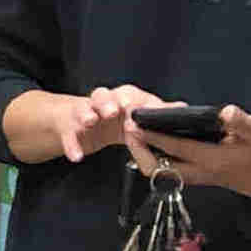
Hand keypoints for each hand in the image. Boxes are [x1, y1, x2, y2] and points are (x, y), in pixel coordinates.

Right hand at [11, 83, 166, 167]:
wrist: (79, 121)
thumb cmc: (114, 119)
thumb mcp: (134, 117)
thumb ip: (156, 114)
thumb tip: (183, 109)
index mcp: (120, 99)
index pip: (127, 94)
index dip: (130, 99)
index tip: (133, 106)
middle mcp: (100, 103)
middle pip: (102, 95)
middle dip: (107, 102)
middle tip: (113, 111)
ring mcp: (83, 113)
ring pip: (82, 108)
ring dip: (86, 114)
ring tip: (90, 122)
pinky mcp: (69, 127)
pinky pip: (68, 134)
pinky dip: (71, 144)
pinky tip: (76, 156)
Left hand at [136, 104, 250, 207]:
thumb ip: (240, 122)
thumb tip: (225, 112)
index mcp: (212, 160)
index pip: (176, 148)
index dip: (153, 136)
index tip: (134, 123)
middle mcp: (197, 172)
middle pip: (157, 168)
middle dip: (138, 149)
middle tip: (127, 126)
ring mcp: (192, 177)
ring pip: (157, 171)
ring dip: (142, 152)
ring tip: (131, 129)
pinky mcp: (189, 176)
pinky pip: (162, 169)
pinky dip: (150, 155)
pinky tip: (145, 137)